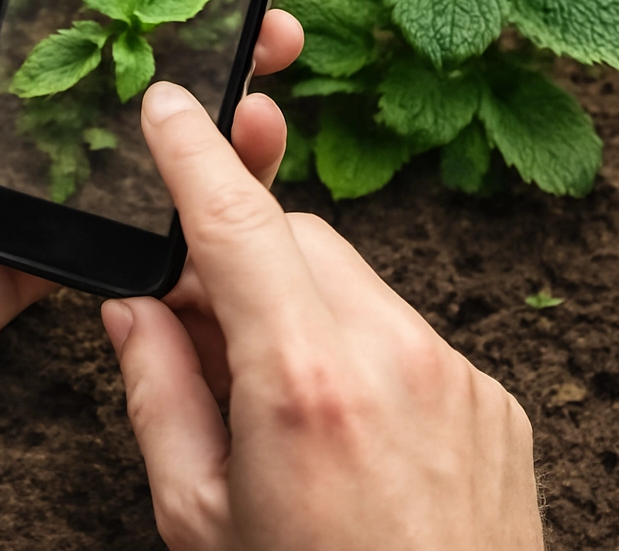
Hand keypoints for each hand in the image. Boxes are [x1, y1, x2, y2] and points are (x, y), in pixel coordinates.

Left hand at [0, 0, 303, 405]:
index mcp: (0, 45)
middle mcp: (35, 104)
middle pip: (144, 67)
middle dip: (216, 47)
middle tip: (277, 33)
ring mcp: (54, 176)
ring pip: (155, 143)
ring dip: (216, 126)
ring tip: (267, 111)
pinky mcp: (63, 244)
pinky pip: (136, 223)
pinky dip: (185, 209)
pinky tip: (231, 194)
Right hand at [102, 83, 543, 550]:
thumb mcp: (200, 515)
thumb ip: (156, 392)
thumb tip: (131, 309)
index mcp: (303, 383)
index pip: (234, 226)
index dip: (192, 156)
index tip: (168, 108)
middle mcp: (391, 356)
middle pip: (296, 237)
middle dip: (239, 256)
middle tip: (201, 322)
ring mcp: (452, 372)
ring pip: (347, 274)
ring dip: (296, 299)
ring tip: (275, 387)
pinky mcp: (487, 394)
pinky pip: (399, 325)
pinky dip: (353, 339)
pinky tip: (340, 416)